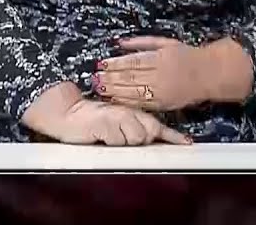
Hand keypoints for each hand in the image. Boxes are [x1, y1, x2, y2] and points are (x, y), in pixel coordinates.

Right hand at [52, 99, 191, 145]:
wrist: (68, 114)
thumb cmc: (92, 120)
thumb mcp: (116, 121)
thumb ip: (135, 127)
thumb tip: (152, 138)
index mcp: (133, 112)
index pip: (157, 125)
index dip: (173, 136)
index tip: (187, 143)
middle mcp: (128, 112)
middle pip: (148, 133)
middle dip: (141, 140)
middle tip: (122, 137)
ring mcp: (117, 116)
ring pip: (135, 138)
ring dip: (124, 141)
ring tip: (109, 135)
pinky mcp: (106, 123)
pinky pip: (117, 140)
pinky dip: (110, 141)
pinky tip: (100, 135)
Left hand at [95, 36, 207, 111]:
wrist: (209, 74)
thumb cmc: (187, 55)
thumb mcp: (166, 42)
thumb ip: (142, 42)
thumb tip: (120, 43)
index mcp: (159, 58)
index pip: (132, 62)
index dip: (114, 64)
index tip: (100, 64)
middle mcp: (159, 75)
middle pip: (130, 77)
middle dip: (110, 78)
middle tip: (94, 78)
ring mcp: (161, 91)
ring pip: (133, 92)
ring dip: (114, 91)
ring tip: (100, 89)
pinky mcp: (163, 104)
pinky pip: (142, 104)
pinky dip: (127, 102)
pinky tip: (115, 100)